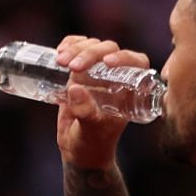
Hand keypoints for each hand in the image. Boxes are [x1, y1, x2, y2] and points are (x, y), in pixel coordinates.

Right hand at [54, 35, 151, 170]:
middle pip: (109, 50)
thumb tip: (75, 88)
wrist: (78, 150)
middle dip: (90, 53)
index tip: (106, 62)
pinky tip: (59, 52)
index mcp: (128, 89)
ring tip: (60, 61)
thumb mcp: (90, 131)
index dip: (124, 57)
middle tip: (72, 66)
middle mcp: (115, 77)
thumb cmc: (92, 144)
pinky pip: (77, 49)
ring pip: (92, 46)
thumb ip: (86, 113)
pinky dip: (69, 45)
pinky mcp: (79, 71)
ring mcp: (96, 72)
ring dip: (76, 48)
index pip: (136, 62)